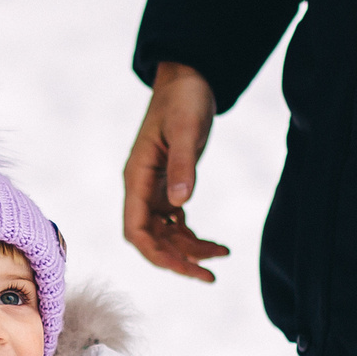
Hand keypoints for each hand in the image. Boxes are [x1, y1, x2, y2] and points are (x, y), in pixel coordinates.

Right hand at [121, 62, 231, 281]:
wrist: (188, 80)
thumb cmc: (184, 100)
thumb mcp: (187, 130)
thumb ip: (183, 166)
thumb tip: (180, 203)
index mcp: (137, 178)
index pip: (135, 230)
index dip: (157, 254)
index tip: (186, 267)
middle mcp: (141, 189)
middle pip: (150, 240)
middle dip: (177, 261)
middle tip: (210, 275)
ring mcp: (154, 189)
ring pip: (165, 235)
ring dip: (189, 251)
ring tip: (221, 256)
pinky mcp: (169, 186)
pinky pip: (175, 223)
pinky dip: (192, 237)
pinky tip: (214, 245)